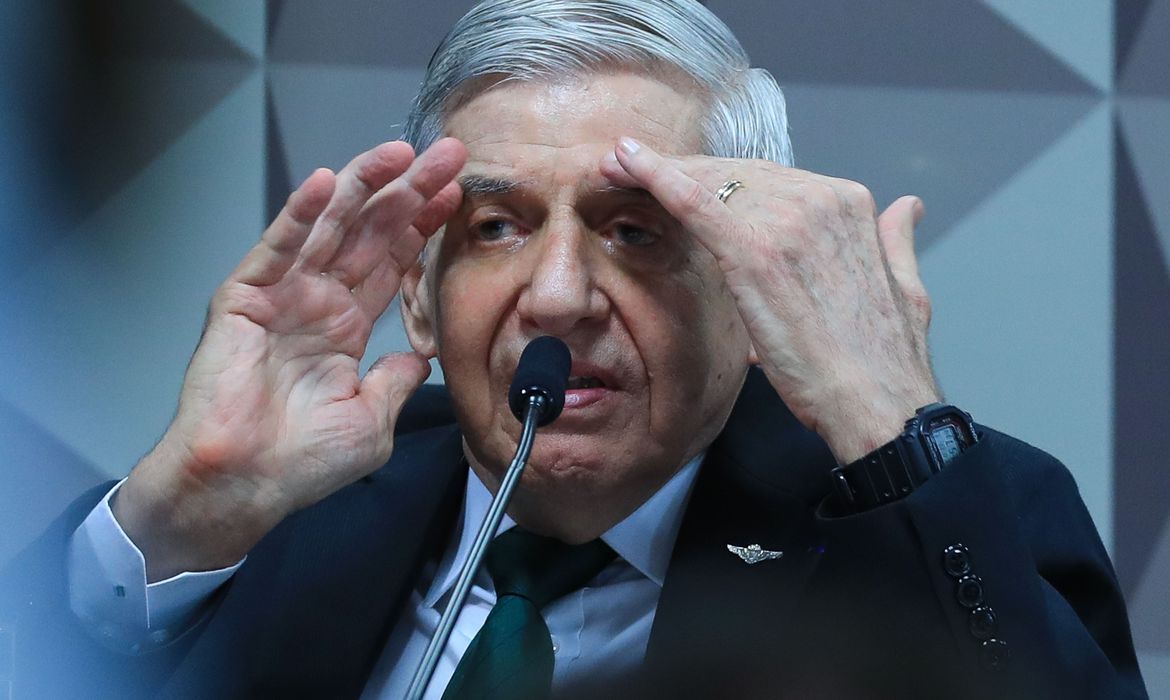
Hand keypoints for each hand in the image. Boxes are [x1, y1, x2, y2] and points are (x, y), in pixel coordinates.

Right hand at [115, 139, 466, 579]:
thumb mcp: (372, 421)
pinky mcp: (244, 297)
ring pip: (329, 227)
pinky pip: (277, 248)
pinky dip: (299, 214)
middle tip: (444, 154)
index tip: (456, 193)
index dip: (422, 226)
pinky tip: (326, 183)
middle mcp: (316, 301)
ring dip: (363, 186)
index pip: (392, 263)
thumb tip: (421, 357)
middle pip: (369, 233)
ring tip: (400, 152)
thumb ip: (396, 381)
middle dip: (407, 192)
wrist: (243, 484)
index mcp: (344, 327)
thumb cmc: (299, 463)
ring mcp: (281, 294)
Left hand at [601, 138, 937, 463]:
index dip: (718, 178)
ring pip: (709, 184)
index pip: (768, 178)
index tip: (682, 177)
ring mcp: (787, 222)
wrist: (877, 403)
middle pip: (734, 174)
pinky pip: (697, 203)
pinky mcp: (754, 251)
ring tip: (615, 167)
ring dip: (659, 174)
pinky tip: (626, 162)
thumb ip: (894, 240)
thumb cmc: (884, 360)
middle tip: (629, 166)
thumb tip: (906, 208)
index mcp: (848, 205)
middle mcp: (819, 200)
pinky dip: (658, 177)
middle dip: (683, 171)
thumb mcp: (905, 286)